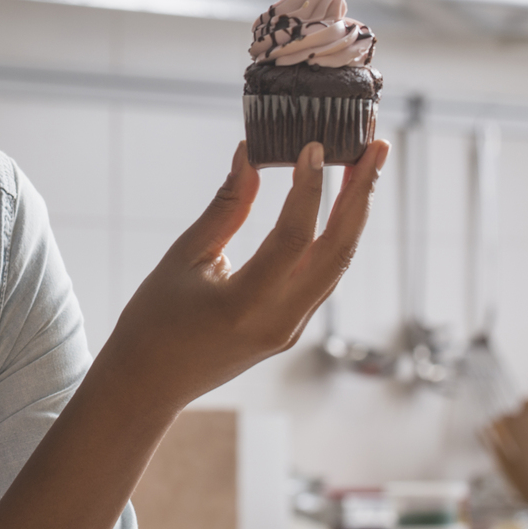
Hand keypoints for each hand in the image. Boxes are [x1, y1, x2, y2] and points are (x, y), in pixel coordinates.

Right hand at [96, 138, 389, 412]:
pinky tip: (341, 206)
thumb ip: (226, 207)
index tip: (314, 145)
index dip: (309, 188)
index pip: (294, 237)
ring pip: (338, 264)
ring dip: (355, 213)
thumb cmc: (154, 320)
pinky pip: (324, 277)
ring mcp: (291, 329)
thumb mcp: (184, 257)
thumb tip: (249, 154)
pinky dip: (336, 237)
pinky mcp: (291, 329)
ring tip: (366, 167)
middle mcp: (279, 321)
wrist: (149, 384)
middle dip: (362, 194)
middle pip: (338, 251)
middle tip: (377, 146)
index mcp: (245, 304)